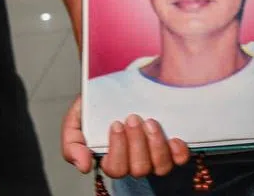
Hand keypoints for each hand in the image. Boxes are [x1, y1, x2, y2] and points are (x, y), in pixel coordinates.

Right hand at [60, 96, 190, 176]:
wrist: (120, 84)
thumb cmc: (97, 105)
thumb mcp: (76, 119)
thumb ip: (72, 143)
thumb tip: (83, 166)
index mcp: (112, 158)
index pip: (115, 168)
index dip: (118, 149)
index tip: (116, 123)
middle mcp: (135, 161)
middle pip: (139, 168)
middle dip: (136, 143)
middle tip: (132, 117)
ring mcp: (155, 156)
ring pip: (160, 166)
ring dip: (156, 145)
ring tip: (150, 121)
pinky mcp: (173, 147)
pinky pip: (180, 159)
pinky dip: (179, 151)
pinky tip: (174, 137)